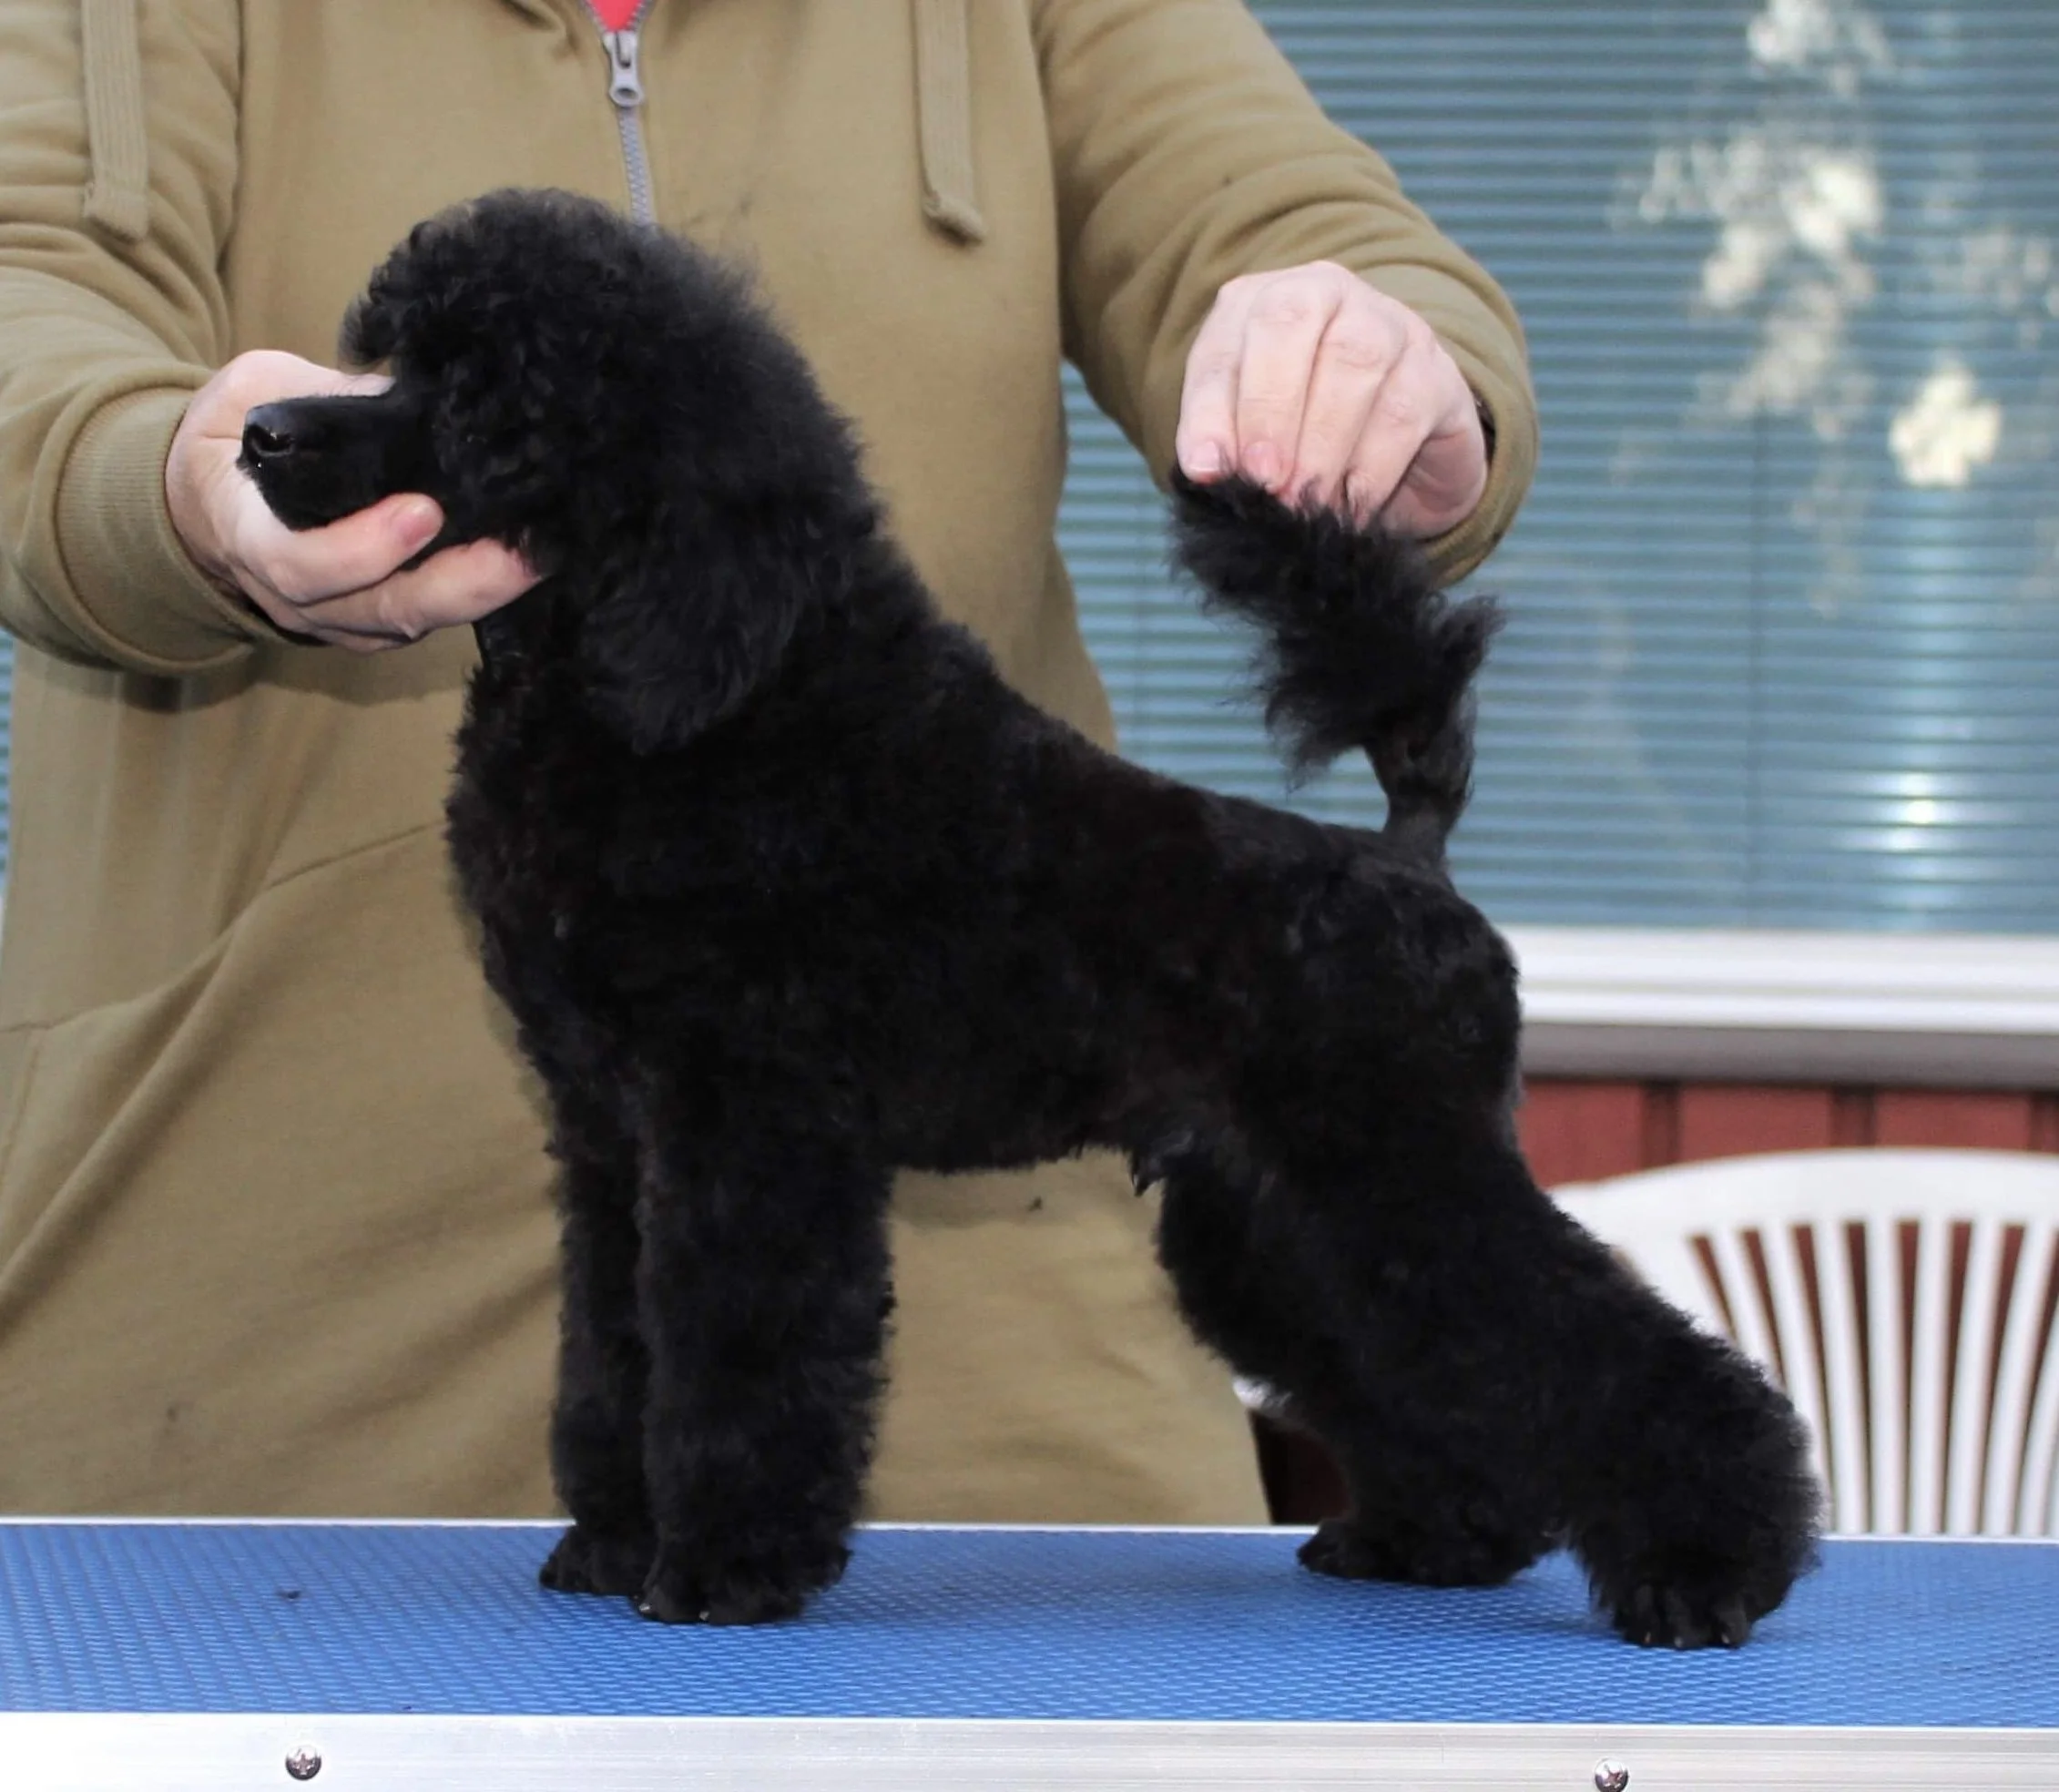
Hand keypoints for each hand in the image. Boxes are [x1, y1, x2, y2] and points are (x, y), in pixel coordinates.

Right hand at [165, 350, 536, 651]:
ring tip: (542, 555)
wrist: (211, 500)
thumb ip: (321, 395)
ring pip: (416, 623)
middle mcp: (294, 595)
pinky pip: (429, 620)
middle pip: (382, 612)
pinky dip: (477, 597)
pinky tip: (524, 563)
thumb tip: (409, 391)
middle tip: (524, 552)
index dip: (362, 549)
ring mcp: (340, 618)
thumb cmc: (232, 440)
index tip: (424, 511)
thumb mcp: (252, 394)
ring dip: (484, 595)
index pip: (301, 564)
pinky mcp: (378, 622)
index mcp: (248, 535)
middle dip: (461, 586)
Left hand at [1175, 262, 1487, 537]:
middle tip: (1263, 482)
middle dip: (1270, 410)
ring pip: (1355, 362)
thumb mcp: (1251, 436)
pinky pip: (1403, 412)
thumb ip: (1222, 440)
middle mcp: (1328, 294)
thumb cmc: (1306, 440)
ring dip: (1321, 444)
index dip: (1209, 408)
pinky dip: (1370, 469)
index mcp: (1263, 303)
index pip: (1226, 340)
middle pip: (1291, 322)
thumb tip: (1204, 469)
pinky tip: (1349, 508)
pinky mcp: (1437, 373)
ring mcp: (1391, 324)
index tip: (1206, 471)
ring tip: (1301, 502)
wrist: (1404, 464)